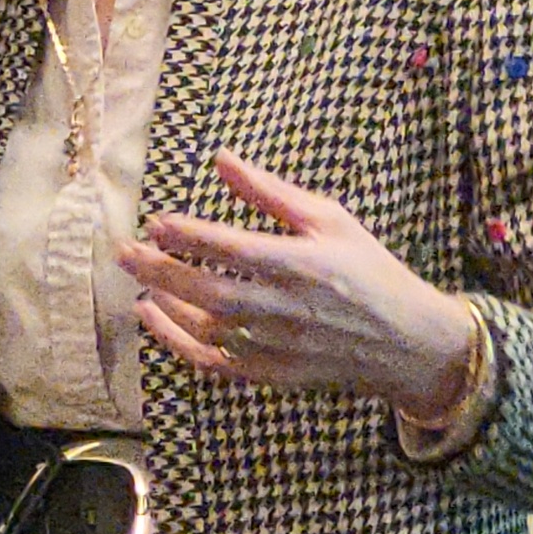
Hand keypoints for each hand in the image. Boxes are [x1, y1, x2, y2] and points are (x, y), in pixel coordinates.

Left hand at [122, 153, 479, 418]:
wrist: (408, 342)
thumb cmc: (369, 271)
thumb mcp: (331, 219)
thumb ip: (272, 192)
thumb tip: (222, 159)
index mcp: (302, 264)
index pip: (232, 248)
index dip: (189, 235)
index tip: (156, 221)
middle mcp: (286, 308)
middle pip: (208, 290)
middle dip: (160, 271)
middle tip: (124, 252)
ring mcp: (277, 346)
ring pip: (207, 328)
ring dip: (166, 304)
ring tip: (137, 281)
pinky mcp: (272, 373)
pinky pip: (215, 362)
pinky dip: (179, 343)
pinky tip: (155, 320)